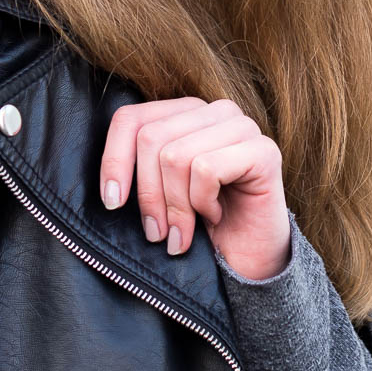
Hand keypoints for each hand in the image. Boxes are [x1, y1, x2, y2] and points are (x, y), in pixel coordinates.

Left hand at [99, 97, 290, 279]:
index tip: (112, 202)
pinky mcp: (264, 150)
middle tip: (157, 232)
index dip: (114, 160)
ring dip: (176, 207)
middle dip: (148, 195)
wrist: (249, 260)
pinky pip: (207, 169)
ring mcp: (243, 126)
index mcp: (187, 111)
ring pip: (176, 156)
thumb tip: (107, 183)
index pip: (131, 118)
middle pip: (151, 138)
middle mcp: (216, 110)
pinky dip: (202, 203)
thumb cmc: (200, 224)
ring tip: (184, 230)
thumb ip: (139, 168)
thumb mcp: (160, 192)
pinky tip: (214, 215)